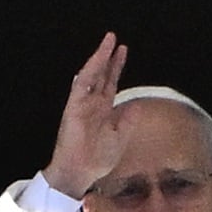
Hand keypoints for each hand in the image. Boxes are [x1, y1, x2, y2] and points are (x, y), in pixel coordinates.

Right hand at [41, 32, 129, 198]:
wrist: (80, 172)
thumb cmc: (97, 159)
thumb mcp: (120, 138)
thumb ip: (128, 121)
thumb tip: (137, 106)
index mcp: (103, 111)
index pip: (110, 84)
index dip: (116, 68)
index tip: (122, 51)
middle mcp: (92, 104)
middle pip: (102, 75)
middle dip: (109, 58)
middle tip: (115, 40)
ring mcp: (83, 104)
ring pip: (92, 75)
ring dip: (100, 57)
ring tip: (109, 41)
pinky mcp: (74, 106)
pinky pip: (82, 84)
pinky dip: (90, 70)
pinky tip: (98, 58)